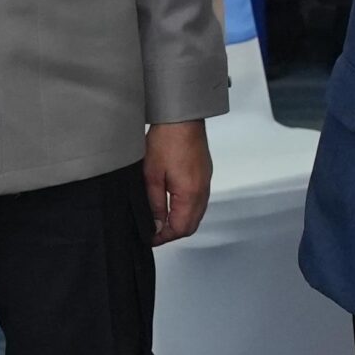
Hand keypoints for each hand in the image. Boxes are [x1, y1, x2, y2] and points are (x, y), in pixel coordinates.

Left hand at [143, 120, 211, 244]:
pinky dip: (186, 209)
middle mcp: (203, 189)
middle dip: (172, 232)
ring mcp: (206, 181)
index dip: (163, 237)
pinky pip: (199, 200)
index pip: (181, 228)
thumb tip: (156, 226)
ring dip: (180, 220)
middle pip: (192, 224)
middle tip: (153, 231)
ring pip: (197, 213)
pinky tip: (172, 203)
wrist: (182, 117)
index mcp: (190, 193)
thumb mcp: (151, 176)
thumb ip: (155, 205)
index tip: (148, 237)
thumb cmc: (166, 141)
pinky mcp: (204, 173)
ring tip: (159, 218)